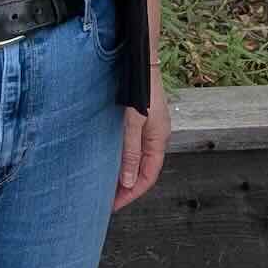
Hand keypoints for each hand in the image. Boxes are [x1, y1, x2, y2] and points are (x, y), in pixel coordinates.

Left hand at [114, 73, 170, 211]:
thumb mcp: (133, 125)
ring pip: (141, 159)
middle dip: (128, 187)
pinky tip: (115, 159)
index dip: (132, 193)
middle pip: (145, 170)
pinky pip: (138, 147)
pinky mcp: (145, 119)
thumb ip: (131, 153)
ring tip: (109, 183)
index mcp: (158, 140)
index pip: (148, 177)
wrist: (143, 62)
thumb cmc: (140, 91)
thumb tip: (128, 182)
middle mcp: (158, 137)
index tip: (114, 205)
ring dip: (127, 173)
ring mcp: (152, 128)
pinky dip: (127, 158)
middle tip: (109, 198)